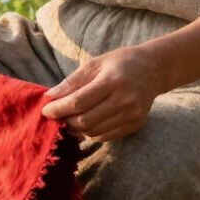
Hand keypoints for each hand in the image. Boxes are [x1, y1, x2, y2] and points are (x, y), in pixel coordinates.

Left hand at [40, 47, 163, 141]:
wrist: (154, 69)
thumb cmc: (120, 62)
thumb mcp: (95, 64)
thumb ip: (72, 82)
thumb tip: (50, 97)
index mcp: (112, 81)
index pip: (79, 102)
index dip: (59, 108)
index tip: (45, 110)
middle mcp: (124, 101)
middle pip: (86, 121)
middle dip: (65, 121)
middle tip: (55, 116)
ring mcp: (131, 115)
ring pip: (94, 132)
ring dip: (76, 129)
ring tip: (68, 119)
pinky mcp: (135, 125)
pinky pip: (106, 136)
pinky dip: (91, 132)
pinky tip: (85, 123)